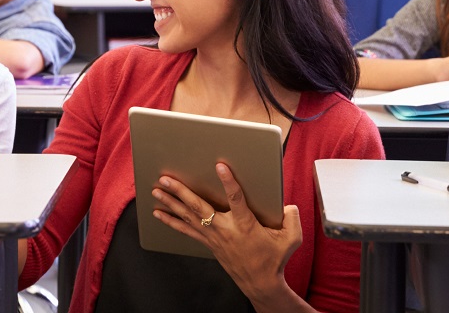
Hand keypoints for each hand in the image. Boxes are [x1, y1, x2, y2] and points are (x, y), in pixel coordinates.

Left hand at [151, 163, 300, 298]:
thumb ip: (292, 218)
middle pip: (199, 207)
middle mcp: (225, 229)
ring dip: (171, 203)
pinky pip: (186, 230)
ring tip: (156, 190)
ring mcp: (214, 237)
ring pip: (188, 216)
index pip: (235, 199)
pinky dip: (171, 221)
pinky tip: (159, 213)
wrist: (260, 282)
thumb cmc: (274, 259)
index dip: (228, 181)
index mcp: (245, 225)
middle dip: (181, 191)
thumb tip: (287, 205)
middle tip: (166, 178)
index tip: (220, 165)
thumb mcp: (291, 238)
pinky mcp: (209, 243)